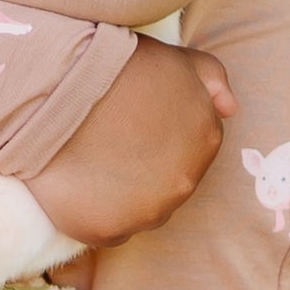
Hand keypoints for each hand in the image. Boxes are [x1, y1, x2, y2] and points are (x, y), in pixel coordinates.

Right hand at [25, 39, 233, 246]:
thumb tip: (231, 110)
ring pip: (139, 212)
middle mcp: (184, 182)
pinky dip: (95, 213)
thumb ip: (211, 80)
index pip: (189, 148)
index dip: (158, 135)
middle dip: (143, 166)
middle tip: (108, 142)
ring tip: (90, 162)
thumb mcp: (176, 58)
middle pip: (166, 183)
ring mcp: (147, 211)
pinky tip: (77, 186)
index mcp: (206, 139)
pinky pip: (108, 231)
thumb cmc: (116, 65)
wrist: (58, 86)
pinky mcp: (108, 231)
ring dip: (121, 194)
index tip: (132, 123)